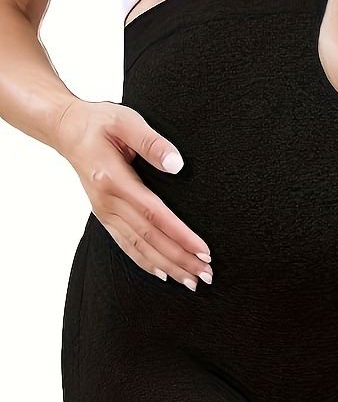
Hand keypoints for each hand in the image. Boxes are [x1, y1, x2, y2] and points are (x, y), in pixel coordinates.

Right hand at [56, 100, 209, 287]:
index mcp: (114, 179)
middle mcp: (108, 201)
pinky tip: (164, 274)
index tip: (204, 251)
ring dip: (168, 267)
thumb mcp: (126, 120)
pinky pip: (126, 245)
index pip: (154, 214)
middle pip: (150, 238)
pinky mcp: (104, 217)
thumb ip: (151, 141)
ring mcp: (105, 212)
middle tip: (207, 274)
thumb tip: (177, 164)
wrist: (66, 130)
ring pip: (139, 247)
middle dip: (180, 259)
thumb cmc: (98, 123)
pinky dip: (146, 262)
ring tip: (192, 281)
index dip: (180, 235)